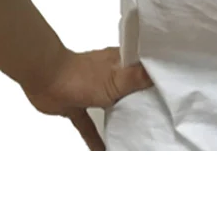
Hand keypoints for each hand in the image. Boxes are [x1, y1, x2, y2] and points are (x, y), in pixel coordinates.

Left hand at [22, 46, 152, 149]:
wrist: (44, 78)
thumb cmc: (83, 75)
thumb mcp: (116, 78)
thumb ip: (137, 78)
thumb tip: (161, 73)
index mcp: (119, 62)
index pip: (142, 68)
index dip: (156, 77)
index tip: (172, 89)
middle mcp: (108, 74)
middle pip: (129, 89)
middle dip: (142, 102)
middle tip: (159, 117)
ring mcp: (92, 90)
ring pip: (111, 107)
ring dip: (121, 119)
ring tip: (137, 135)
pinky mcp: (76, 106)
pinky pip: (89, 125)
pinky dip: (95, 138)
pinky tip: (104, 153)